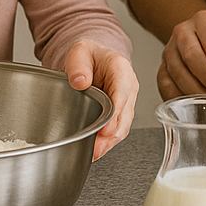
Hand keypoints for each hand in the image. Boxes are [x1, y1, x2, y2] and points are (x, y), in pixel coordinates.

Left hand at [63, 39, 138, 160]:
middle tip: (95, 148)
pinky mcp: (120, 113)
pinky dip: (107, 141)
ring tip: (94, 153)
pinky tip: (96, 150)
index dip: (115, 114)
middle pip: (125, 115)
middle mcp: (128, 87)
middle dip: (111, 135)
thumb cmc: (89, 55)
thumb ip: (78, 65)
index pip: (122, 93)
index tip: (106, 130)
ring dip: (109, 142)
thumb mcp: (79, 52)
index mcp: (120, 69)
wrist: (93, 58)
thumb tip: (80, 81)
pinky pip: (117, 130)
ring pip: (123, 126)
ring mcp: (126, 102)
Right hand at [156, 9, 205, 98]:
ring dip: (195, 92)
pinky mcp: (162, 66)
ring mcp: (169, 49)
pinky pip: (165, 84)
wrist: (203, 36)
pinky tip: (193, 105)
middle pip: (191, 57)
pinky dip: (179, 97)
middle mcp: (182, 31)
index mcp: (203, 20)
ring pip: (177, 72)